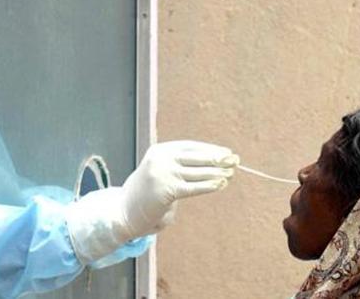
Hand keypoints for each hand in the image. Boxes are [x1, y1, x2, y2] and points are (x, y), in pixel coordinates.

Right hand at [120, 141, 238, 238]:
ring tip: (231, 174)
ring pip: (197, 172)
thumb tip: (212, 165)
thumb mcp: (160, 171)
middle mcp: (161, 158)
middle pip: (197, 157)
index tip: (226, 151)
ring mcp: (163, 173)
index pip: (191, 146)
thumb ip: (179, 166)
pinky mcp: (166, 190)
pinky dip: (209, 186)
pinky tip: (221, 185)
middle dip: (218, 159)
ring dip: (217, 173)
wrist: (124, 212)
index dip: (210, 149)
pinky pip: (193, 187)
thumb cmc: (146, 194)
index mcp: (160, 150)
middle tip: (235, 160)